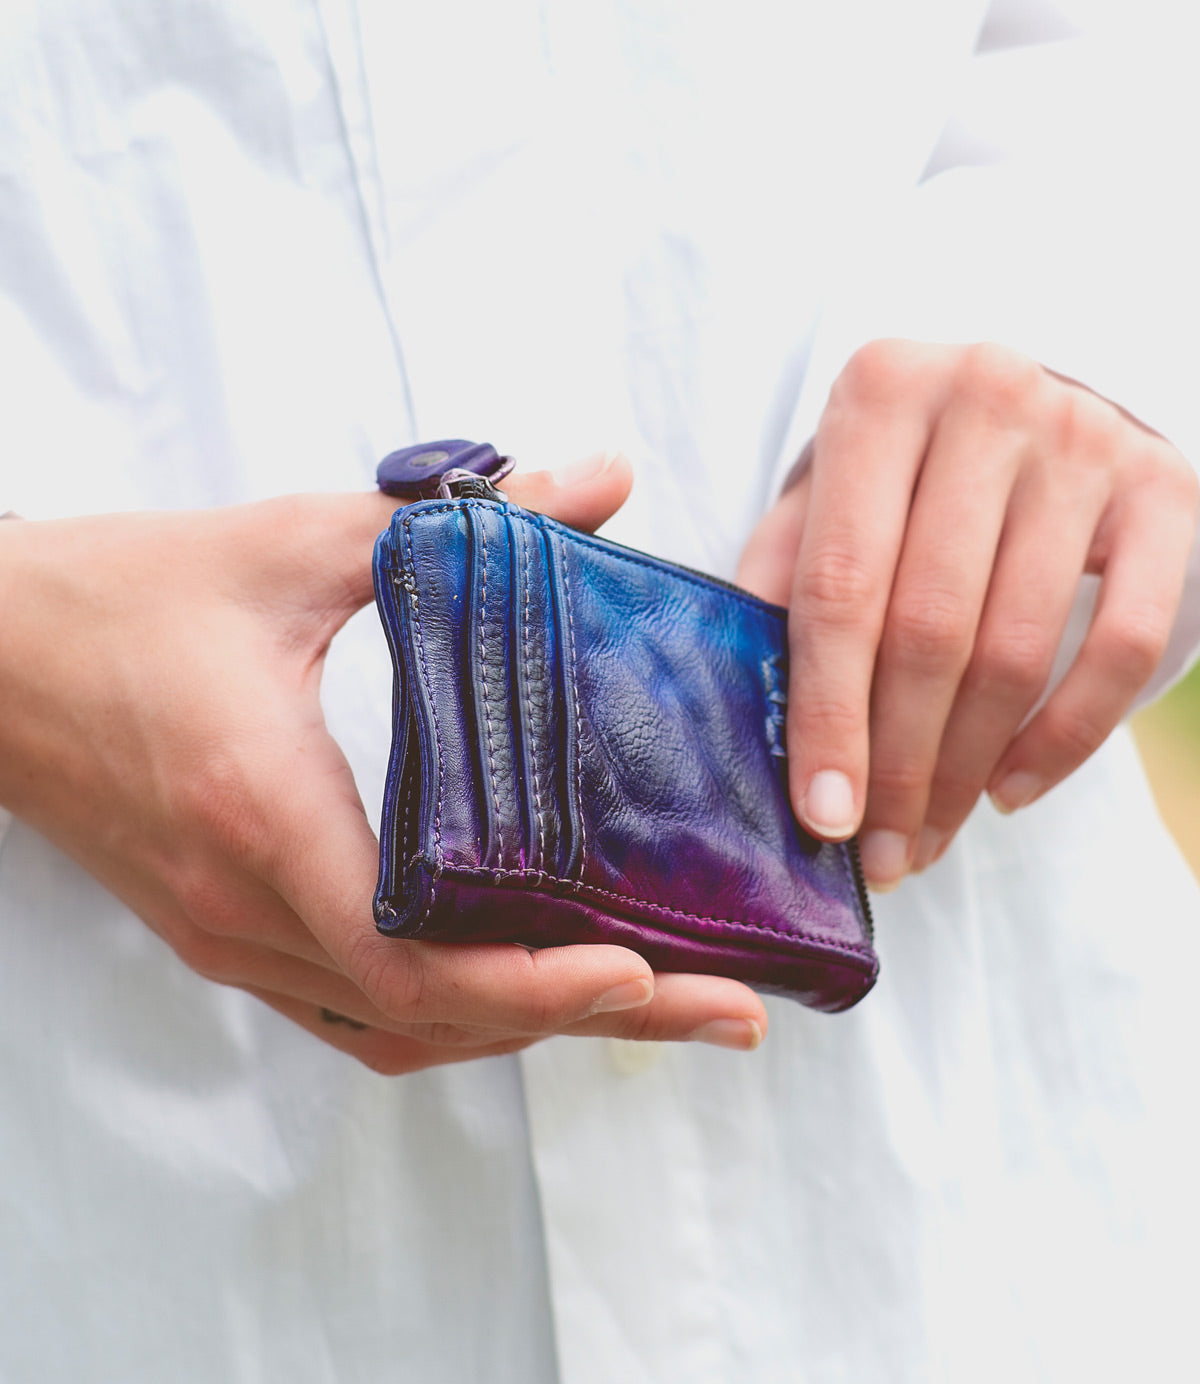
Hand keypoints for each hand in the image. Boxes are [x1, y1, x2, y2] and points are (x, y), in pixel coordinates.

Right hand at [0, 455, 766, 1072]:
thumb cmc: (119, 599)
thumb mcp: (290, 543)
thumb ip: (455, 517)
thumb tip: (601, 473)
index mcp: (263, 814)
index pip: (414, 962)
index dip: (537, 985)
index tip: (648, 971)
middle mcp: (246, 906)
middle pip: (438, 1021)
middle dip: (590, 1022)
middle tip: (724, 1012)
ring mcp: (230, 935)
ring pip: (399, 1032)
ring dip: (528, 1031)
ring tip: (654, 1004)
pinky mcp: (222, 929)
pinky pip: (355, 1010)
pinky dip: (453, 1016)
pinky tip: (523, 987)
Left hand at [737, 340, 1197, 889]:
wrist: (1021, 403)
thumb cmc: (902, 471)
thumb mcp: (825, 496)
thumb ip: (783, 579)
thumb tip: (749, 712)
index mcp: (880, 393)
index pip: (842, 585)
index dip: (830, 714)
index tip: (823, 817)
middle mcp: (984, 398)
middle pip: (931, 627)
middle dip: (900, 764)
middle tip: (878, 853)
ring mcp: (1083, 440)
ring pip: (1018, 648)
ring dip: (968, 770)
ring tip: (928, 837)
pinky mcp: (1163, 491)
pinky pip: (1123, 645)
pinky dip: (1064, 738)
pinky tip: (1008, 791)